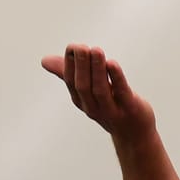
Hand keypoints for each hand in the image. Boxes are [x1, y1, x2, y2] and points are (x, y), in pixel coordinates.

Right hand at [42, 44, 156, 140]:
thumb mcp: (88, 90)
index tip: (72, 47)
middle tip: (81, 47)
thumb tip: (44, 60)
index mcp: (81, 100)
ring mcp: (111, 110)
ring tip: (96, 50)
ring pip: (100, 90)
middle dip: (81, 65)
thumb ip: (68, 73)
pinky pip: (121, 92)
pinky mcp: (130, 108)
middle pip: (82, 86)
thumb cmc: (109, 106)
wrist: (134, 133)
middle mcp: (93, 107)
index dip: (69, 64)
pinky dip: (116, 78)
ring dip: (97, 69)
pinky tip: (112, 63)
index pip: (71, 82)